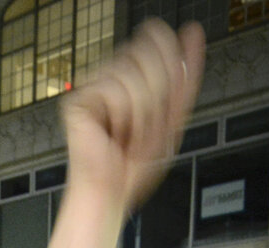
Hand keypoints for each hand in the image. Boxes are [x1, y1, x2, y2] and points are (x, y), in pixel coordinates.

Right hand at [61, 19, 204, 213]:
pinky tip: (112, 132)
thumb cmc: (136, 164)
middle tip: (145, 128)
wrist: (112, 192)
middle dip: (156, 96)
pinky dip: (122, 116)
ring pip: (131, 73)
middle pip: (146, 55)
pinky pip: (113, 89)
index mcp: (133, 76)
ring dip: (140, 111)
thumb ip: (186, 73)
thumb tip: (192, 33)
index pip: (157, 43)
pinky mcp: (76, 99)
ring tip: (130, 134)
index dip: (169, 67)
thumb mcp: (174, 115)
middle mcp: (110, 75)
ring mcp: (92, 85)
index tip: (164, 104)